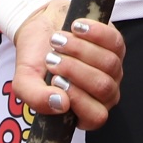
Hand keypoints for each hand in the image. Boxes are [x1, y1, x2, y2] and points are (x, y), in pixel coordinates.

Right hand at [12, 1, 124, 129]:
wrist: (41, 25)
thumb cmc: (36, 55)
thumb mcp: (25, 78)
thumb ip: (34, 97)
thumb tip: (60, 104)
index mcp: (82, 109)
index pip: (95, 117)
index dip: (77, 98)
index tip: (55, 79)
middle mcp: (103, 94)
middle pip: (103, 88)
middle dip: (74, 69)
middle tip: (51, 57)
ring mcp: (113, 70)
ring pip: (109, 64)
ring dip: (78, 48)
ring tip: (57, 40)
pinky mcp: (117, 45)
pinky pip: (114, 42)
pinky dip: (94, 33)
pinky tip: (76, 27)